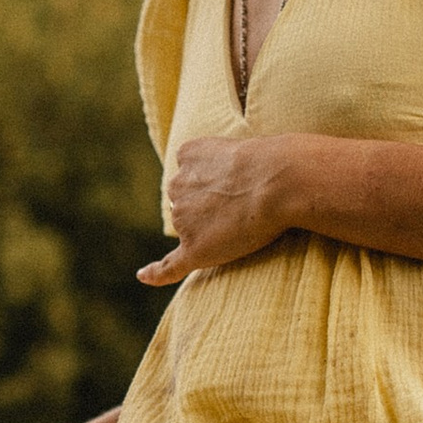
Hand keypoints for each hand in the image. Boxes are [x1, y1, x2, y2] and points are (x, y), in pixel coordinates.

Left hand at [137, 134, 296, 287]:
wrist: (278, 182)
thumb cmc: (271, 164)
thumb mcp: (237, 147)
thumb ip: (223, 165)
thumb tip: (222, 192)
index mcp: (187, 155)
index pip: (192, 172)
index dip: (217, 180)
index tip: (237, 180)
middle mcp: (177, 186)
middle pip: (187, 202)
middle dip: (209, 205)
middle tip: (248, 202)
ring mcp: (183, 219)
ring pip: (190, 228)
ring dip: (211, 229)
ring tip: (246, 220)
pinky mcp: (195, 249)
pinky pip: (170, 266)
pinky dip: (156, 273)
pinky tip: (144, 275)